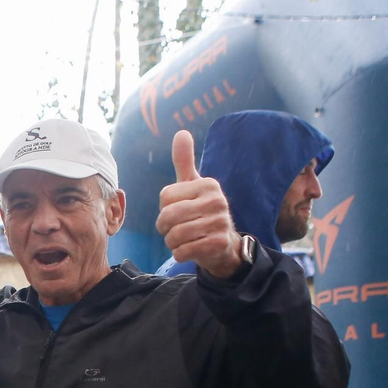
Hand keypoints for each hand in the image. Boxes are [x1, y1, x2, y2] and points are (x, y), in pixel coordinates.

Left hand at [155, 130, 246, 278]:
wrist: (224, 245)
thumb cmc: (202, 211)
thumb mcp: (193, 185)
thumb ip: (184, 162)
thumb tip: (181, 132)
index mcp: (208, 184)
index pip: (165, 197)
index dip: (164, 209)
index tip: (176, 212)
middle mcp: (217, 201)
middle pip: (167, 216)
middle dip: (165, 228)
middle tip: (174, 230)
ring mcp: (219, 222)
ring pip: (174, 236)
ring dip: (172, 243)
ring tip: (182, 240)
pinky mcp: (218, 244)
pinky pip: (183, 251)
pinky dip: (179, 254)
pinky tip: (189, 250)